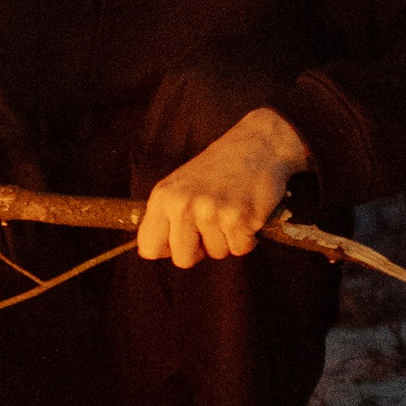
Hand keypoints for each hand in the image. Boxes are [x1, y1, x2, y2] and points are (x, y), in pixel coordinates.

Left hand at [136, 106, 310, 268]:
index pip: (149, 247)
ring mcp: (212, 212)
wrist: (257, 145)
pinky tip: (247, 212)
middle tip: (211, 224)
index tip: (183, 237)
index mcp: (163, 196)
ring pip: (216, 254)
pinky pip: (240, 249)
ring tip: (231, 209)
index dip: (168, 248)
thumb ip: (165, 215)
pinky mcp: (240, 219)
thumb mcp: (180, 185)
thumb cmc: (218, 169)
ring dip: (227, 239)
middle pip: (183, 259)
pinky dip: (247, 237)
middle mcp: (183, 205)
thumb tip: (151, 252)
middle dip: (200, 250)